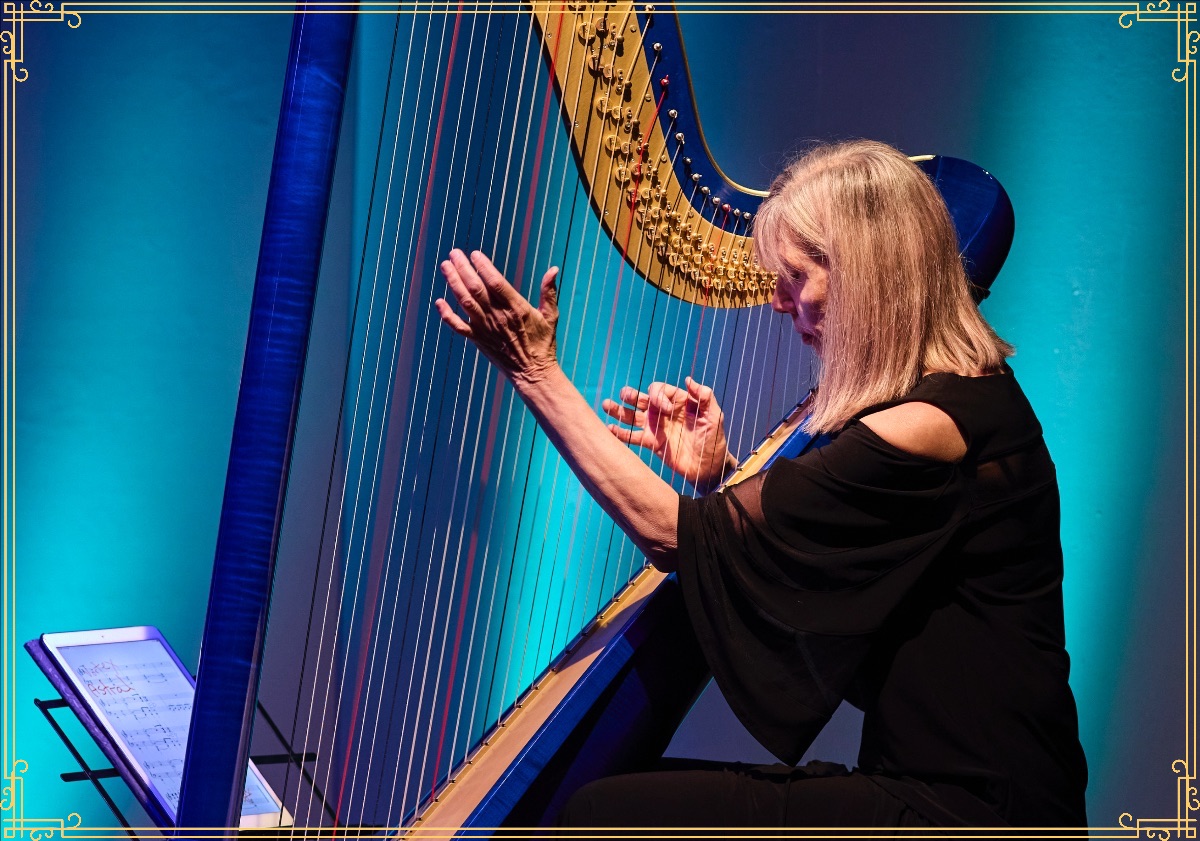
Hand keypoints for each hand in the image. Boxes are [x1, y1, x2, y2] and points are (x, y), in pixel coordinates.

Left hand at [435, 249, 559, 386]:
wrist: (532, 374)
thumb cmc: (543, 343)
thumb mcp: (551, 316)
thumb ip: (549, 292)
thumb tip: (553, 269)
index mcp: (517, 308)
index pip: (496, 282)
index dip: (484, 267)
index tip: (475, 254)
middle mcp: (498, 317)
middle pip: (476, 288)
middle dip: (463, 269)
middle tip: (454, 253)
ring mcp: (486, 329)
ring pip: (465, 302)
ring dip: (453, 283)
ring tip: (445, 266)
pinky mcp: (478, 340)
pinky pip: (458, 327)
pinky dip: (447, 315)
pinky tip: (439, 301)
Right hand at [602, 377, 734, 493]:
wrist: (707, 465)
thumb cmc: (713, 438)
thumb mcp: (714, 415)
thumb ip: (704, 396)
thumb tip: (688, 379)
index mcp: (677, 402)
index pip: (660, 391)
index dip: (659, 396)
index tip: (668, 410)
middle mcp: (663, 412)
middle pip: (642, 398)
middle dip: (631, 395)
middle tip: (625, 395)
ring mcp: (655, 427)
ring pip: (632, 415)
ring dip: (619, 410)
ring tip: (606, 405)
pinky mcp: (651, 442)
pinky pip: (632, 436)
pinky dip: (620, 433)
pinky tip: (609, 428)